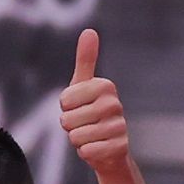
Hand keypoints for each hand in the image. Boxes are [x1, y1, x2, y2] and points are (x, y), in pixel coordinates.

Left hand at [61, 28, 130, 174]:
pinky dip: (86, 153)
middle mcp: (115, 104)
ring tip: (91, 135)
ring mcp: (119, 126)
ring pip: (75, 137)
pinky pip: (85, 151)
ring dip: (77, 140)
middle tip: (85, 124)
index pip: (64, 100)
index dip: (66, 108)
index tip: (79, 107)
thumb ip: (85, 60)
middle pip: (67, 120)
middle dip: (70, 126)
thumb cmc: (91, 113)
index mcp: (105, 86)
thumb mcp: (84, 86)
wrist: (110, 147)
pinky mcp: (119, 147)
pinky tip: (98, 148)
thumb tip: (89, 31)